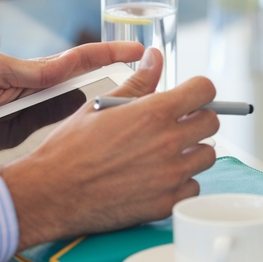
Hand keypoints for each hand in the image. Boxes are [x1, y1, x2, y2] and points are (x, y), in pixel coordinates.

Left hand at [0, 42, 142, 176]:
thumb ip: (27, 70)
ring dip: (110, 119)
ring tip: (141, 122)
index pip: (84, 59)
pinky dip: (85, 142)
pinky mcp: (30, 142)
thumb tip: (59, 68)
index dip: (114, 52)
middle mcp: (44, 95)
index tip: (142, 50)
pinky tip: (105, 151)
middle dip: (126, 88)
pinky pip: (64, 140)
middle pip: (94, 90)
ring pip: (84, 118)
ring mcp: (39, 119)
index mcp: (38, 72)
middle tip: (156, 90)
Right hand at [0, 47, 218, 248]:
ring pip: (206, 156)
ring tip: (165, 153)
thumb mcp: (102, 105)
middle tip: (176, 125)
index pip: (204, 90)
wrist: (50, 193)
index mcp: (153, 113)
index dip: (199, 90)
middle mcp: (167, 142)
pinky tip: (159, 178)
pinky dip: (181, 183)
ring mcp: (169, 175)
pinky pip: (193, 187)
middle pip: (211, 122)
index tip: (191, 96)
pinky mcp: (166, 203)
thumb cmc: (70, 149)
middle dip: (196, 119)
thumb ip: (138, 81)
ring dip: (191, 152)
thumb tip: (155, 57)